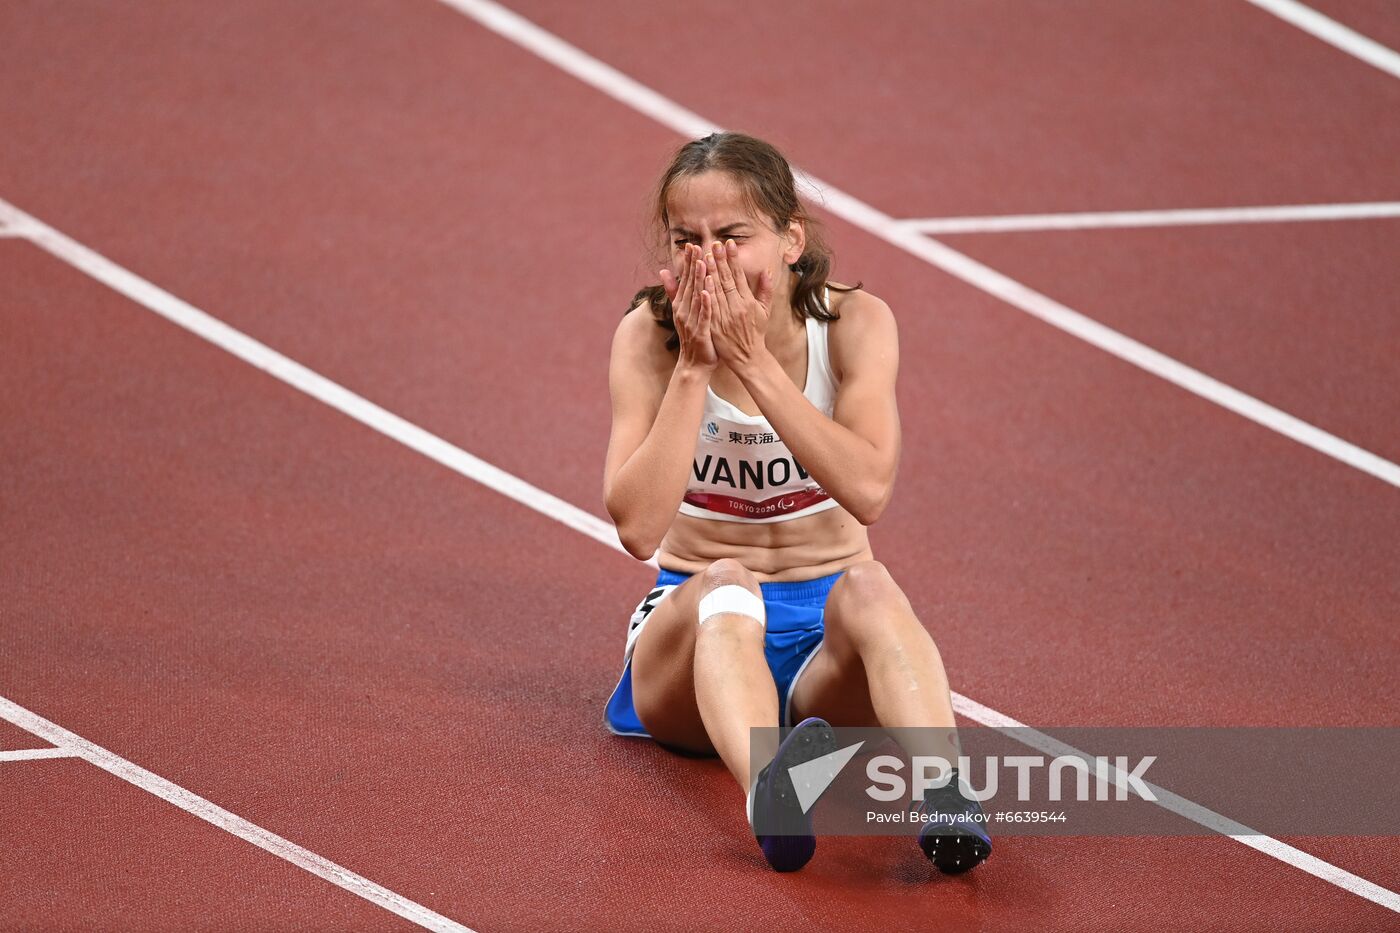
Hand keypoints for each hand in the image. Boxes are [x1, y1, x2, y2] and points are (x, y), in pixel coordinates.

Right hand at [660, 244, 716, 371]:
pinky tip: (708, 291)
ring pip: (696, 297)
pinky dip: (705, 303)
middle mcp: (684, 311)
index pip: (685, 279)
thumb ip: (674, 291)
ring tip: (703, 263)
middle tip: (697, 246)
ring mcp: (691, 322)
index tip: (691, 245)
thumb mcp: (682, 311)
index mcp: (681, 305)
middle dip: (693, 265)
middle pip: (689, 284)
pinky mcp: (700, 332)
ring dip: (699, 280)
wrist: (694, 364)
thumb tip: (663, 271)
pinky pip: (703, 315)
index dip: (688, 262)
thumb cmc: (693, 336)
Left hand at [701, 240, 775, 370]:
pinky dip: (707, 293)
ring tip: (705, 256)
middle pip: (727, 280)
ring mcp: (726, 317)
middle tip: (714, 243)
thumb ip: (765, 291)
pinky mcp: (716, 326)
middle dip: (720, 260)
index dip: (733, 259)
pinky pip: (710, 307)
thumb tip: (767, 272)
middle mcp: (738, 307)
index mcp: (749, 302)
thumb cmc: (755, 333)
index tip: (729, 243)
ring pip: (717, 291)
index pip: (740, 275)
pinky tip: (702, 281)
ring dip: (711, 272)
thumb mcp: (764, 312)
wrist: (748, 358)